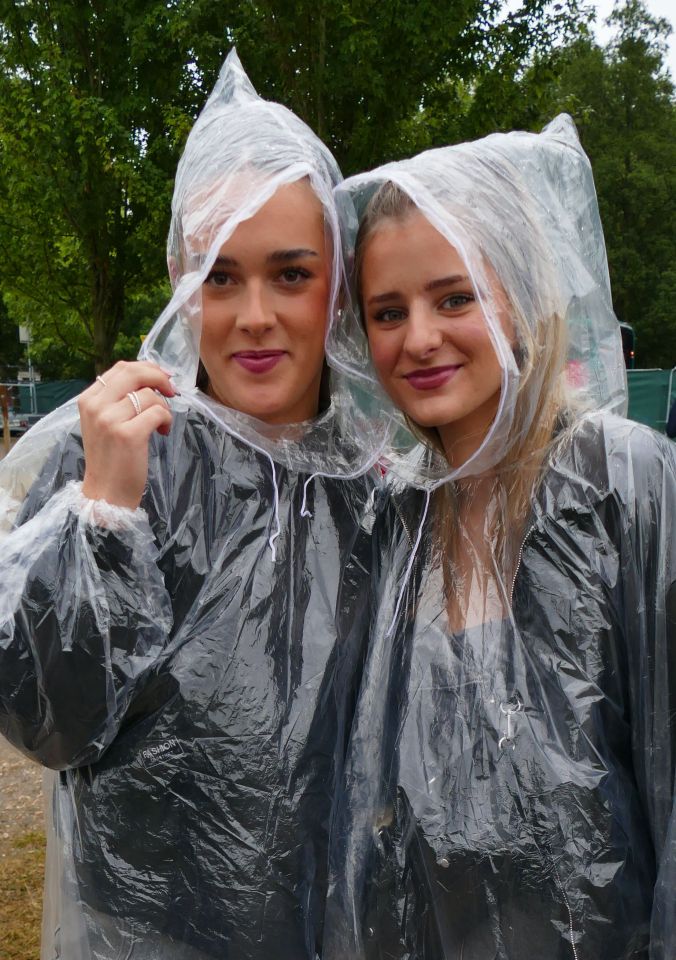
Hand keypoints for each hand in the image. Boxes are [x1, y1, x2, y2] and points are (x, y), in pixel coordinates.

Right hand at [78, 361, 175, 508]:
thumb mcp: (104, 422)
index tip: (162, 379)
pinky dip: (166, 419)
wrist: (106, 493)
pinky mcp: (128, 434)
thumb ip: (119, 399)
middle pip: (134, 373)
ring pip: (149, 394)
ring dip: (163, 407)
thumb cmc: (110, 458)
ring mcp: (110, 420)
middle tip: (171, 391)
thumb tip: (151, 377)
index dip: (147, 368)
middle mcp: (96, 406)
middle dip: (159, 377)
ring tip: (161, 424)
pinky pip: (158, 412)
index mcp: (88, 399)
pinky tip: (162, 431)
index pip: (121, 368)